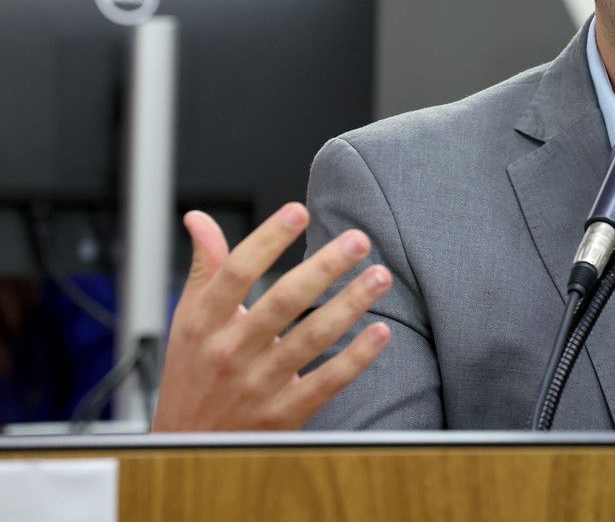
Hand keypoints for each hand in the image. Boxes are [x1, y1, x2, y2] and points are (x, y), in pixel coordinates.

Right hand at [152, 202, 391, 430]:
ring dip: (350, 304)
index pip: (236, 273)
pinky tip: (381, 331)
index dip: (267, 239)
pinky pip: (326, 382)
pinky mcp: (283, 414)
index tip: (299, 211)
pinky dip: (356, 358)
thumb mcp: (186, 322)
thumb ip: (204, 269)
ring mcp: (258, 385)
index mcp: (203, 324)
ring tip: (380, 276)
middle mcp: (230, 352)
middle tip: (359, 239)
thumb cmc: (192, 376)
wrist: (187, 449)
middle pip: (283, 301)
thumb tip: (198, 219)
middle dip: (325, 267)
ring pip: (311, 338)